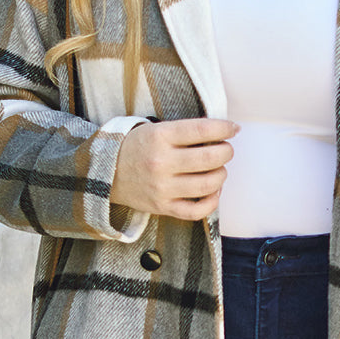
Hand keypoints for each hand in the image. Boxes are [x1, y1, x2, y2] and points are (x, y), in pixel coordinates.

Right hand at [110, 117, 238, 220]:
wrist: (106, 173)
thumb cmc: (137, 148)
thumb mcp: (155, 129)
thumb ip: (185, 132)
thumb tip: (222, 133)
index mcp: (160, 136)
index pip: (202, 130)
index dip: (225, 128)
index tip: (233, 129)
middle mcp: (161, 162)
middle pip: (211, 158)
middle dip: (226, 152)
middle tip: (226, 150)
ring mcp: (162, 187)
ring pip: (208, 184)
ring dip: (222, 175)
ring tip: (218, 169)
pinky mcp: (163, 207)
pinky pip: (196, 210)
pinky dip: (212, 202)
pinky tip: (213, 191)